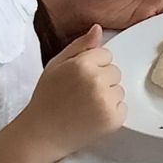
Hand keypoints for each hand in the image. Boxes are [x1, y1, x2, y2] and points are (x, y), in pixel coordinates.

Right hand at [14, 25, 124, 162]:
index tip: (79, 78)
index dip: (93, 66)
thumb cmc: (46, 98)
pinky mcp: (114, 119)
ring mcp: (106, 101)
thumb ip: (79, 45)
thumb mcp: (56, 65)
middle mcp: (96, 80)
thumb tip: (98, 28)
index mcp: (82, 64)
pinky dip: (111, 112)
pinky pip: (123, 107)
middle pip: (115, 71)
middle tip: (81, 94)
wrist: (40, 135)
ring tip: (85, 106)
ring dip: (107, 96)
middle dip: (102, 80)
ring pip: (120, 89)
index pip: (106, 55)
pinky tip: (92, 116)